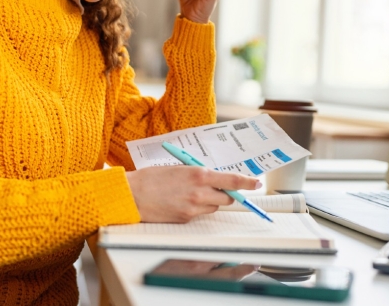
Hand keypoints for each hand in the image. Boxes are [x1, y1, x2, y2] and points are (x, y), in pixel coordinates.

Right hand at [125, 166, 259, 222]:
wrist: (132, 195)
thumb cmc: (151, 178)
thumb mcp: (179, 168)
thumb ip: (199, 173)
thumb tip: (214, 178)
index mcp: (199, 175)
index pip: (232, 180)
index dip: (247, 182)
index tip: (256, 183)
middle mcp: (200, 192)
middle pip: (227, 197)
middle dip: (225, 193)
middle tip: (216, 188)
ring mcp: (193, 208)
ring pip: (213, 207)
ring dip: (209, 201)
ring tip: (190, 194)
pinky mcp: (186, 219)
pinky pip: (199, 214)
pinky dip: (195, 208)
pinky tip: (180, 201)